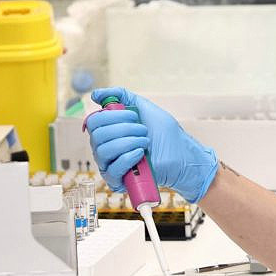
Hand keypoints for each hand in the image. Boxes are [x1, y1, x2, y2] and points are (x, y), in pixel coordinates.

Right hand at [86, 87, 217, 202]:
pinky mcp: (118, 181)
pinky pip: (112, 170)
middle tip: (143, 130)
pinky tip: (141, 153)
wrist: (181, 154)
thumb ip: (120, 95)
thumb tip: (94, 94)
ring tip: (145, 141)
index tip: (134, 116)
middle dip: (123, 129)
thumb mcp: (142, 106)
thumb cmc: (163, 132)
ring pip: (102, 151)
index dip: (112, 116)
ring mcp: (110, 165)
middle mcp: (104, 147)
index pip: (94, 121)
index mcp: (108, 131)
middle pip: (97, 135)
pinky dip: (127, 158)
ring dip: (128, 142)